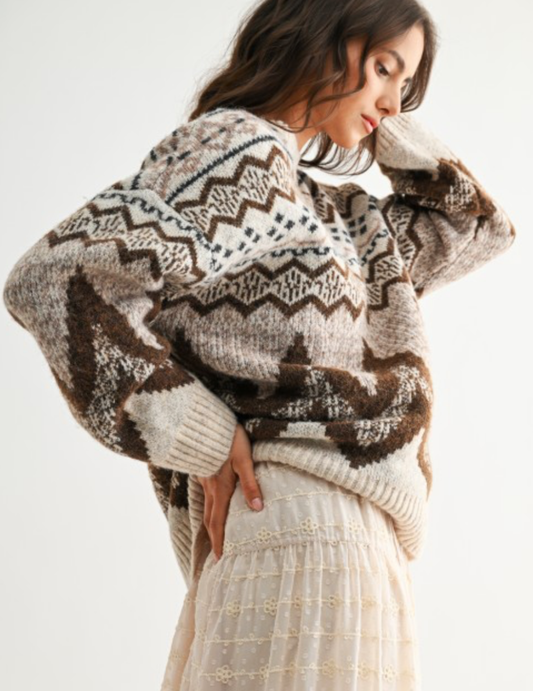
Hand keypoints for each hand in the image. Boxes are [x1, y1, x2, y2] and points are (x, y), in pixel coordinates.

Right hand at [196, 422, 262, 561]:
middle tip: (216, 556)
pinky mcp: (204, 469)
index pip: (218, 522)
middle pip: (211, 518)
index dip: (219, 542)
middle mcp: (210, 487)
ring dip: (211, 524)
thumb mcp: (244, 460)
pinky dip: (209, 505)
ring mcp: (205, 478)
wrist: (207, 421)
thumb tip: (258, 509)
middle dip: (214, 538)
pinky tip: (213, 504)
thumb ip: (250, 484)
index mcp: (221, 488)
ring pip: (207, 506)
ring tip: (215, 536)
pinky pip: (206, 493)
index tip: (220, 559)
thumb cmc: (230, 439)